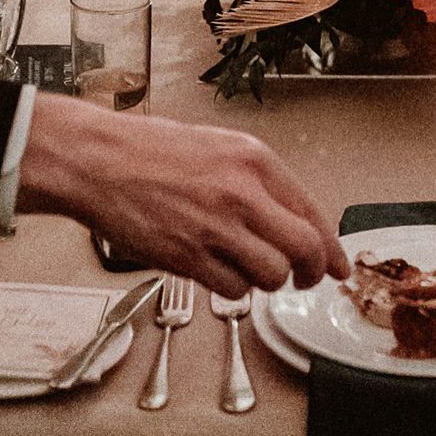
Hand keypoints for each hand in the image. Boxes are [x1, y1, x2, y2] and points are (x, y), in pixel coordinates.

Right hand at [18, 97, 349, 299]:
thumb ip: (256, 181)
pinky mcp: (187, 257)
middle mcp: (242, 192)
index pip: (312, 212)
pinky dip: (234, 289)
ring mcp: (215, 226)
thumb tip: (290, 218)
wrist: (95, 160)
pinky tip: (220, 273)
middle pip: (305, 249)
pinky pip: (233, 289)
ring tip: (248, 269)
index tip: (339, 266)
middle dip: (311, 272)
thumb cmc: (148, 150)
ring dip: (267, 281)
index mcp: (254, 160)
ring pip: (271, 275)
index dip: (332, 248)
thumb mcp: (217, 147)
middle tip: (303, 280)